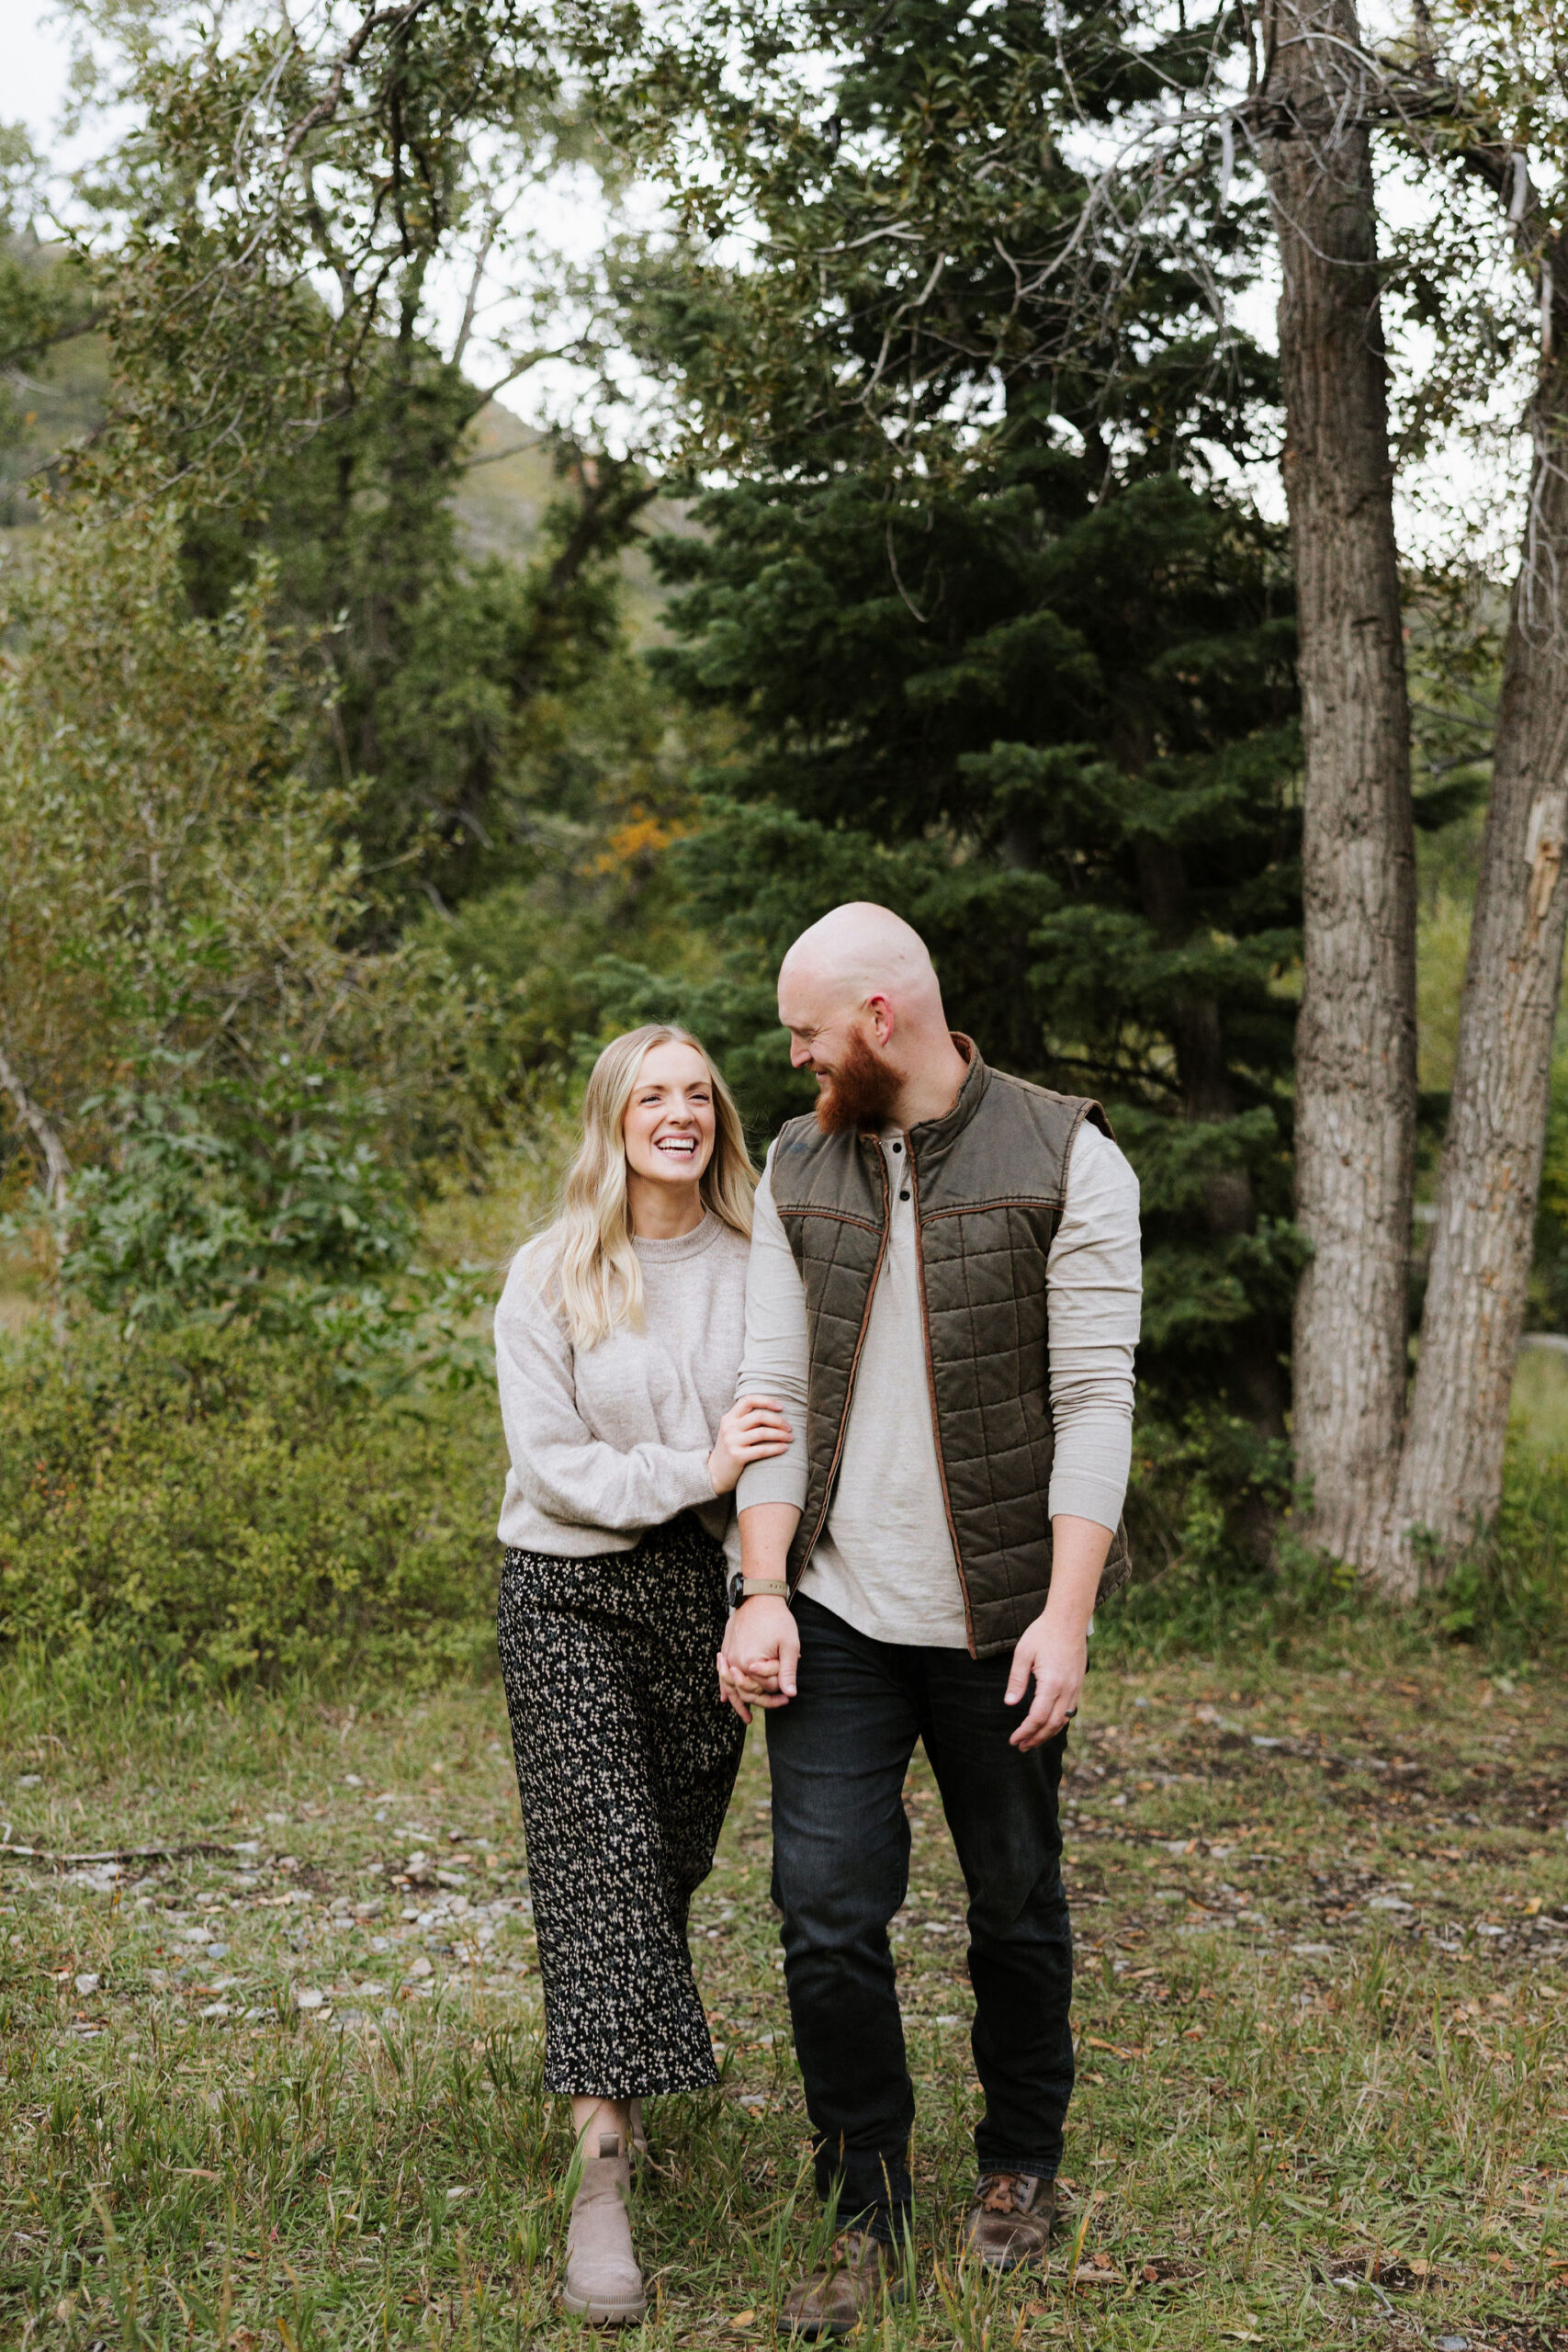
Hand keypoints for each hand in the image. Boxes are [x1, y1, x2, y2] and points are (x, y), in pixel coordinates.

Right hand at [708, 1396, 792, 1494]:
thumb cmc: (731, 1449)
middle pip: (759, 1416)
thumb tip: (774, 1410)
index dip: (766, 1401)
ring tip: (791, 1438)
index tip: (781, 1407)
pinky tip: (784, 1448)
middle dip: (779, 1421)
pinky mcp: (736, 1456)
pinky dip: (776, 1448)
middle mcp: (729, 1427)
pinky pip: (761, 1450)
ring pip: (762, 1432)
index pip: (748, 1400)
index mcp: (729, 1417)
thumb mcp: (732, 1430)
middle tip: (790, 1428)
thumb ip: (746, 1419)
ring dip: (781, 1434)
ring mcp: (732, 1441)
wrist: (715, 1473)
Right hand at [716, 1595, 798, 1723]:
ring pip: (732, 1687)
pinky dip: (725, 1688)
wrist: (759, 1597)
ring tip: (747, 1718)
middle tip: (781, 1704)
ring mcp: (728, 1657)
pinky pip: (722, 1676)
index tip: (788, 1694)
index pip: (764, 1687)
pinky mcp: (726, 1651)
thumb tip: (791, 1695)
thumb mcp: (788, 1645)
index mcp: (750, 1662)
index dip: (778, 1690)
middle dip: (762, 1700)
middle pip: (747, 1690)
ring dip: (739, 1703)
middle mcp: (734, 1662)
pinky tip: (725, 1699)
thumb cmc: (777, 1619)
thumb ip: (788, 1671)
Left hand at [1004, 1615, 1086, 1749]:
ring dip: (1047, 1734)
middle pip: (1051, 1725)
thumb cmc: (1043, 1633)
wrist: (1069, 1620)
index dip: (1025, 1732)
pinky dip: (1057, 1723)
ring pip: (1062, 1721)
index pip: (1037, 1718)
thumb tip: (1009, 1704)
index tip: (1013, 1740)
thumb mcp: (1023, 1653)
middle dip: (1035, 1739)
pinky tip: (1047, 1725)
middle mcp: (1067, 1690)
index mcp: (1052, 1683)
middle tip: (1021, 1746)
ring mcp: (1075, 1689)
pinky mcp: (1078, 1685)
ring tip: (1032, 1741)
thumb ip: (1017, 1680)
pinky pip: (1069, 1712)